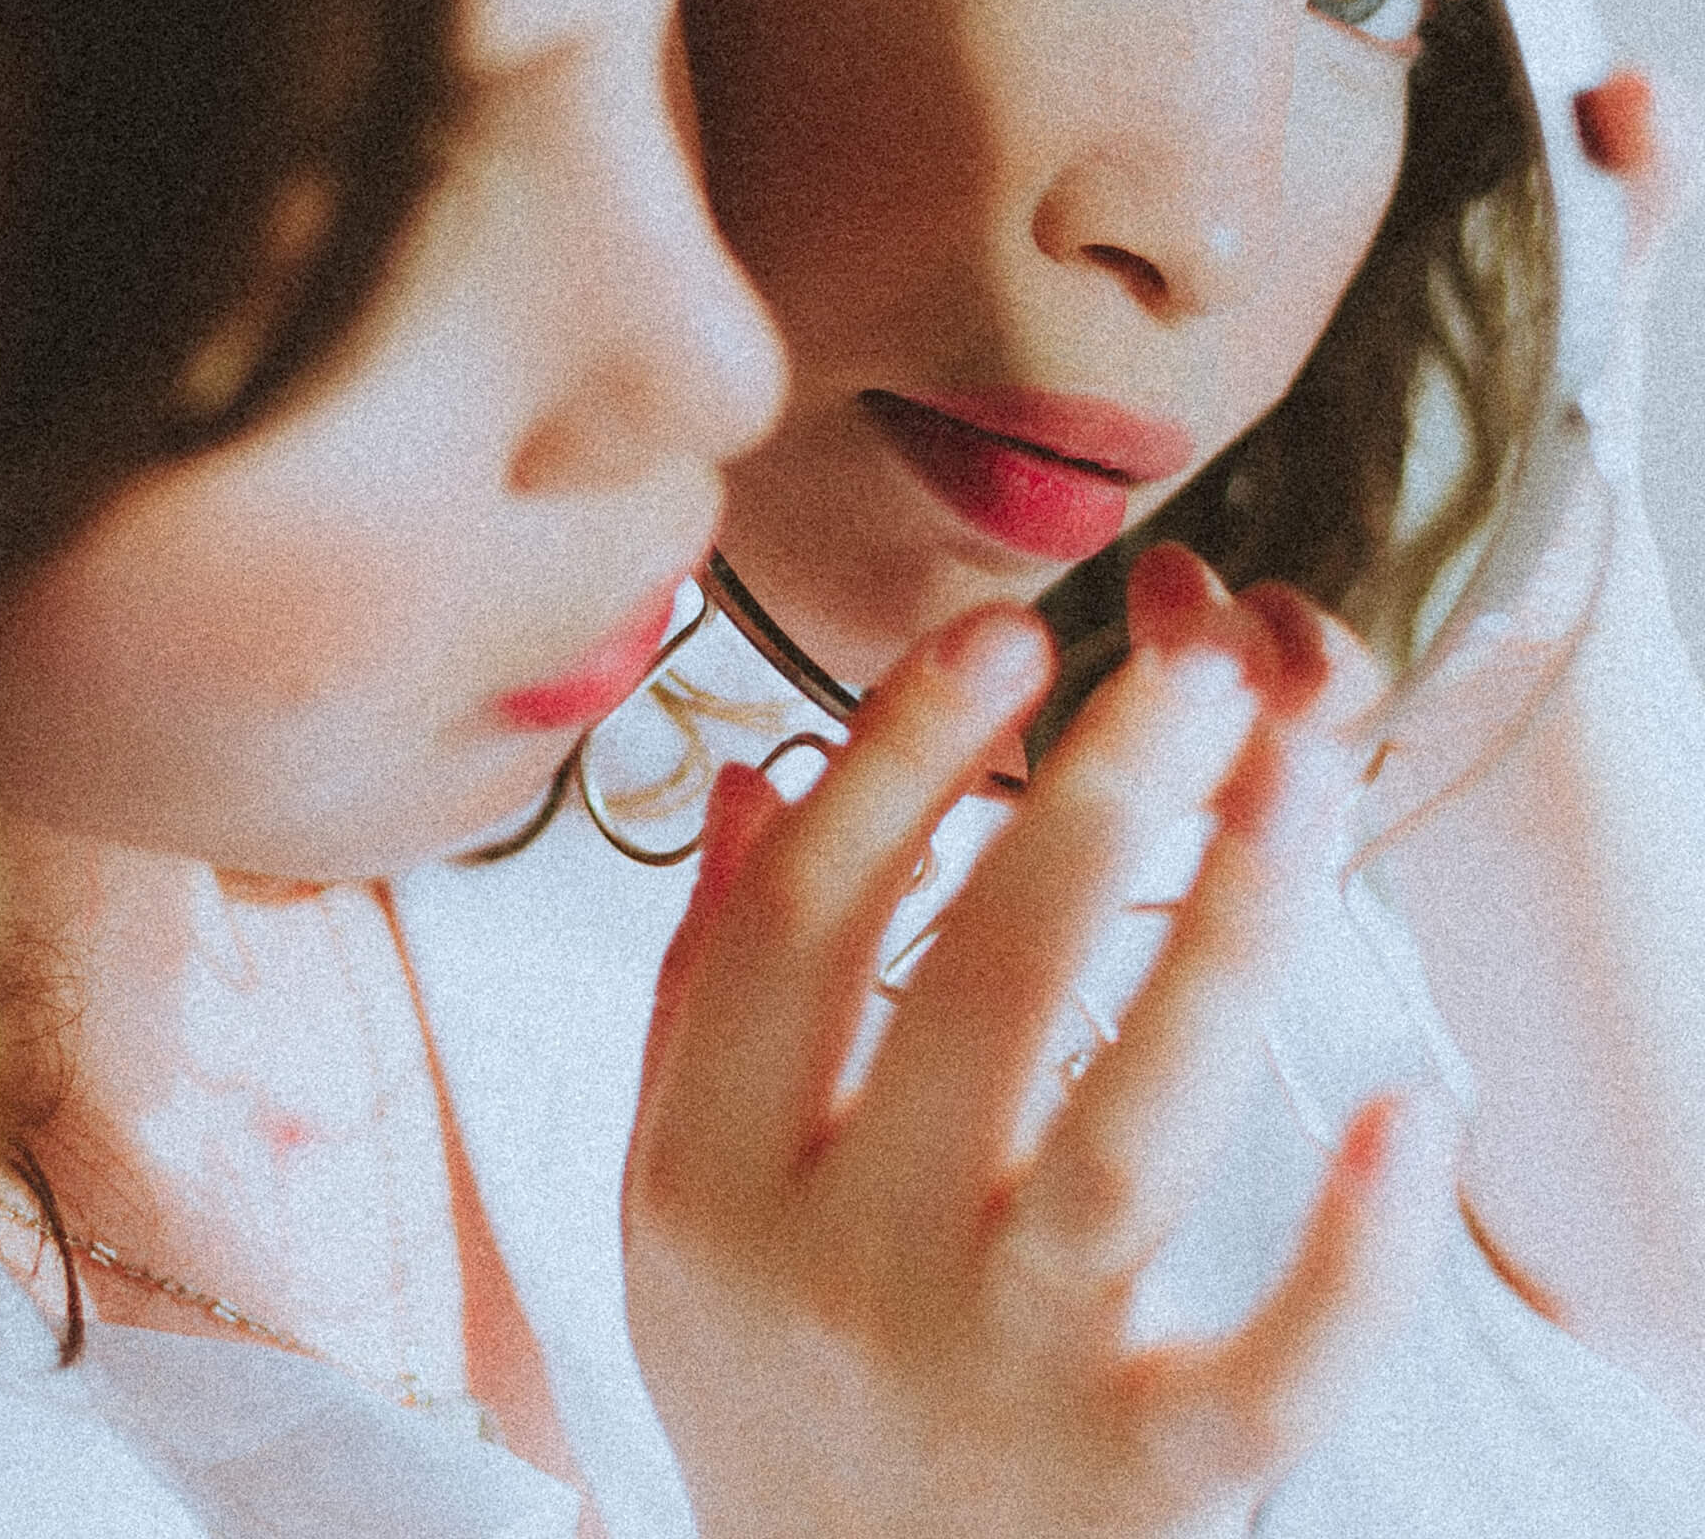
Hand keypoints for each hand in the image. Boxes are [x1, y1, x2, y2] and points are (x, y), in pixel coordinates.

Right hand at [625, 548, 1459, 1538]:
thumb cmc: (767, 1376)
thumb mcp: (679, 1192)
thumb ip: (706, 980)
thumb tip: (759, 775)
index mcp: (714, 1179)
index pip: (803, 920)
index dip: (901, 756)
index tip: (1005, 635)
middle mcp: (843, 1271)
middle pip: (978, 988)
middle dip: (1095, 800)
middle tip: (1193, 665)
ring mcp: (995, 1376)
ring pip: (1130, 1132)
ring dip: (1227, 932)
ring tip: (1304, 780)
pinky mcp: (1141, 1484)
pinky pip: (1266, 1372)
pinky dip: (1351, 1254)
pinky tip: (1411, 1109)